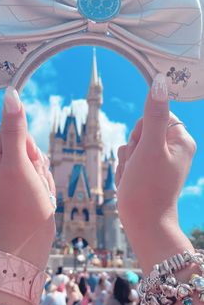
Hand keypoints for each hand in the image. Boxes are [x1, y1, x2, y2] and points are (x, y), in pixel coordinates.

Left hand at [0, 86, 55, 267]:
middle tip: (31, 182)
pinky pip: (39, 170)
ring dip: (42, 172)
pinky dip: (44, 180)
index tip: (26, 168)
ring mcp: (8, 175)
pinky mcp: (20, 183)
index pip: (12, 132)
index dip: (27, 148)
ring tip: (36, 190)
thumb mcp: (19, 164)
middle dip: (36, 162)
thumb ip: (15, 129)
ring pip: (36, 157)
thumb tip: (11, 95)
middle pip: (26, 144)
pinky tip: (39, 194)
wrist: (31, 241)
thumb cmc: (23, 205)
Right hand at [116, 74, 195, 269]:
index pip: (155, 115)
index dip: (142, 131)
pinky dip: (125, 171)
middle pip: (140, 130)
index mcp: (180, 140)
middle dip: (132, 148)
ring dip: (126, 161)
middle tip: (138, 166)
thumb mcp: (150, 147)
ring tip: (134, 178)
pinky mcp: (146, 171)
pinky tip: (130, 183)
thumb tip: (160, 81)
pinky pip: (128, 160)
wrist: (143, 223)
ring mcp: (158, 161)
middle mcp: (172, 149)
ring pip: (131, 146)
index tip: (144, 149)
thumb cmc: (148, 187)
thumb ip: (154, 114)